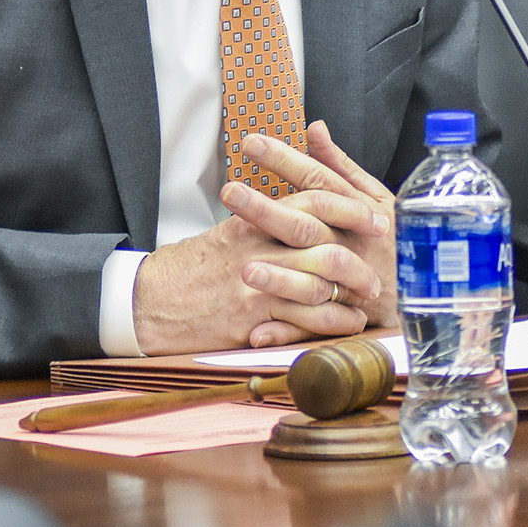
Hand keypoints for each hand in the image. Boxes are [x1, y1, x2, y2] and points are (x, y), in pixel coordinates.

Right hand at [132, 120, 395, 354]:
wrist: (149, 301)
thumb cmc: (195, 267)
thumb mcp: (230, 233)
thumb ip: (268, 219)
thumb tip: (310, 211)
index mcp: (254, 220)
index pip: (313, 201)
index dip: (350, 208)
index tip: (378, 218)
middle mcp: (257, 248)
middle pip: (324, 245)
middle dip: (359, 260)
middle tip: (377, 273)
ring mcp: (255, 285)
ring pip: (318, 286)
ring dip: (349, 297)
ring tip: (365, 303)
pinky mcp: (250, 319)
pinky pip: (303, 322)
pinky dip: (331, 325)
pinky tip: (346, 326)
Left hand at [232, 120, 398, 340]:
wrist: (436, 291)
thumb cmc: (401, 237)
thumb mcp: (378, 197)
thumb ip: (341, 166)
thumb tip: (314, 128)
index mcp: (359, 210)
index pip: (317, 180)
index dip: (285, 161)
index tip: (250, 143)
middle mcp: (352, 242)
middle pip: (306, 224)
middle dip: (267, 209)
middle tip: (230, 192)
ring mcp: (350, 280)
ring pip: (312, 276)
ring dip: (278, 275)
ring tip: (241, 266)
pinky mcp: (349, 315)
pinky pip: (314, 326)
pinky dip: (287, 330)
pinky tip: (258, 331)